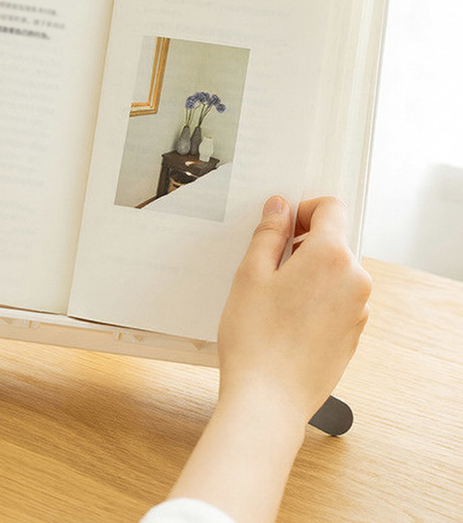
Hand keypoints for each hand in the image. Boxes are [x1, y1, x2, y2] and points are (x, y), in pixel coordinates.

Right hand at [166, 196, 370, 522]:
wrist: (268, 400)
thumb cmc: (254, 338)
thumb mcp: (250, 274)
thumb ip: (268, 234)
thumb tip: (280, 207)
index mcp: (331, 256)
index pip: (330, 208)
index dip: (302, 210)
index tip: (280, 226)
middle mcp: (354, 280)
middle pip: (332, 241)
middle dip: (301, 244)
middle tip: (265, 268)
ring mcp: (358, 310)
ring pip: (333, 272)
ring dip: (308, 273)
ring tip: (272, 300)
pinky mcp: (353, 334)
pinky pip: (337, 300)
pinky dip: (315, 299)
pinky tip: (285, 322)